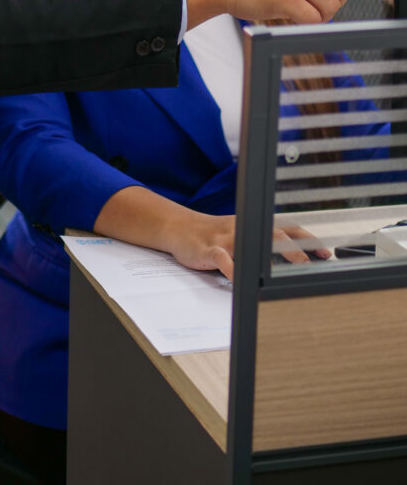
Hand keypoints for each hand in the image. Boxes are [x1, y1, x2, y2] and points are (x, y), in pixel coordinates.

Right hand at [167, 212, 330, 279]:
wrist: (179, 228)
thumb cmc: (212, 235)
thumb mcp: (240, 235)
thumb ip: (261, 245)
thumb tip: (292, 261)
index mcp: (253, 226)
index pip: (287, 229)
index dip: (307, 239)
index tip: (326, 252)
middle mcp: (243, 229)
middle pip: (274, 235)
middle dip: (294, 249)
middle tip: (310, 263)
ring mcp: (226, 239)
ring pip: (250, 245)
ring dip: (267, 258)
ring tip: (280, 274)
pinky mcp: (208, 250)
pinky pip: (222, 259)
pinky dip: (232, 269)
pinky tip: (239, 279)